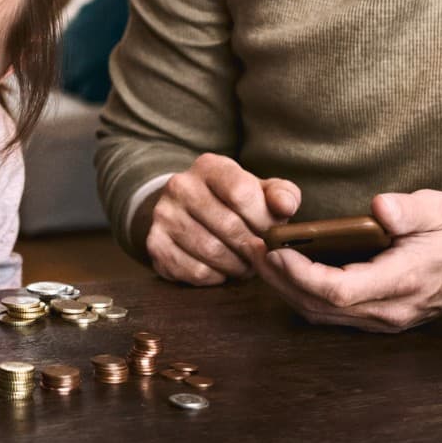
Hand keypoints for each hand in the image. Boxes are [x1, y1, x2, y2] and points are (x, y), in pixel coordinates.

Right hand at [141, 153, 300, 286]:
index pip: (241, 193)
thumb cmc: (232, 202)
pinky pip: (195, 271)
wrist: (186, 210)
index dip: (264, 219)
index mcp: (209, 166)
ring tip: (246, 264)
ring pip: (212, 251)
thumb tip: (286, 206)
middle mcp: (180, 186)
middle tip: (262, 256)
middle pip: (228, 226)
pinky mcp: (155, 244)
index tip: (273, 232)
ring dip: (237, 265)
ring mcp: (164, 215)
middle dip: (253, 247)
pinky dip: (216, 276)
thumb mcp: (260, 190)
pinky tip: (222, 269)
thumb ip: (281, 195)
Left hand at [255, 190, 441, 331]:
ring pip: (323, 315)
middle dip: (281, 281)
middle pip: (320, 307)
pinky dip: (304, 295)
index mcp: (403, 281)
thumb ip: (410, 210)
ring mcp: (386, 319)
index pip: (339, 289)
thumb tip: (380, 208)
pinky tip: (288, 272)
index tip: (274, 251)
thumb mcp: (440, 209)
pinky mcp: (381, 317)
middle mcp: (390, 310)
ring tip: (261, 260)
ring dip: (287, 290)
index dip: (300, 274)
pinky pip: (333, 314)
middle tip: (253, 251)